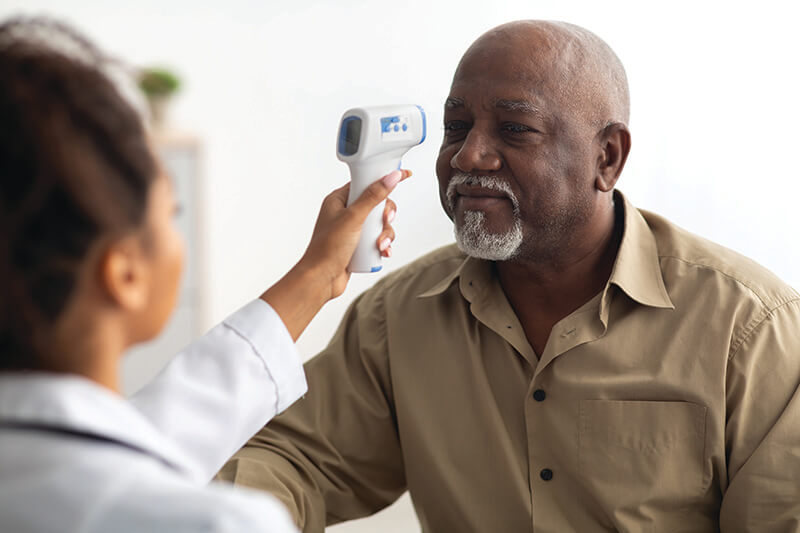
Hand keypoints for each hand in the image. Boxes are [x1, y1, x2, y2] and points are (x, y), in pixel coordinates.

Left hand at [261, 169, 411, 340]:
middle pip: (377, 204)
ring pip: (380, 224)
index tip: (403, 174)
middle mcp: (345, 212)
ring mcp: (352, 229)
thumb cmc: (327, 249)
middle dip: (385, 216)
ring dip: (385, 234)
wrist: (321, 280)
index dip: (384, 179)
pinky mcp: (358, 244)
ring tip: (379, 245)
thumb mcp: (353, 218)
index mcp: (338, 200)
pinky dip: (383, 245)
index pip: (365, 181)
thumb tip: (391, 177)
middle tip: (385, 221)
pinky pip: (377, 239)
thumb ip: (373, 196)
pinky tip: (382, 252)